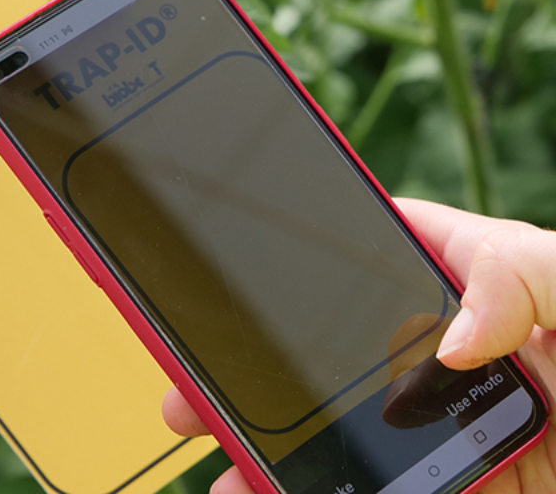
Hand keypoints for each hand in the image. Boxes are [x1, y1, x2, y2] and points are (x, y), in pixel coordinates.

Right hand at [162, 199, 555, 492]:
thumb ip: (523, 278)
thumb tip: (452, 335)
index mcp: (480, 282)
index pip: (378, 252)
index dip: (308, 255)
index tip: (243, 271)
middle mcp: (458, 353)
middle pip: (339, 354)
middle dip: (263, 372)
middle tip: (199, 390)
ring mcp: (460, 427)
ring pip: (352, 433)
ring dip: (282, 451)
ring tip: (229, 467)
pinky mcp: (470, 485)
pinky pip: (387, 491)